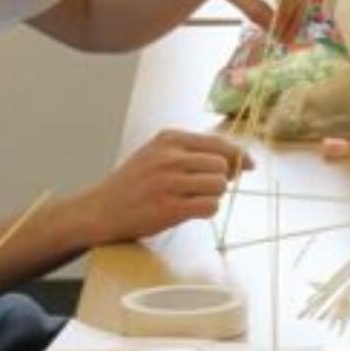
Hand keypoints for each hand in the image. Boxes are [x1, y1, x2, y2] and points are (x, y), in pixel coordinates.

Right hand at [89, 131, 249, 241]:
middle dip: (221, 179)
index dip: (239, 155)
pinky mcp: (169, 208)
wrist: (101, 209)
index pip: (219, 143)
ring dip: (214, 196)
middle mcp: (170, 157)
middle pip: (223, 166)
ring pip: (219, 186)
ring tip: (194, 200)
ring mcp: (169, 182)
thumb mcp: (157, 154)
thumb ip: (192, 153)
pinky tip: (191, 212)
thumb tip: (237, 162)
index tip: (248, 165)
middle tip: (204, 189)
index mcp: (169, 139)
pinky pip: (210, 207)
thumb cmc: (134, 184)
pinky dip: (207, 211)